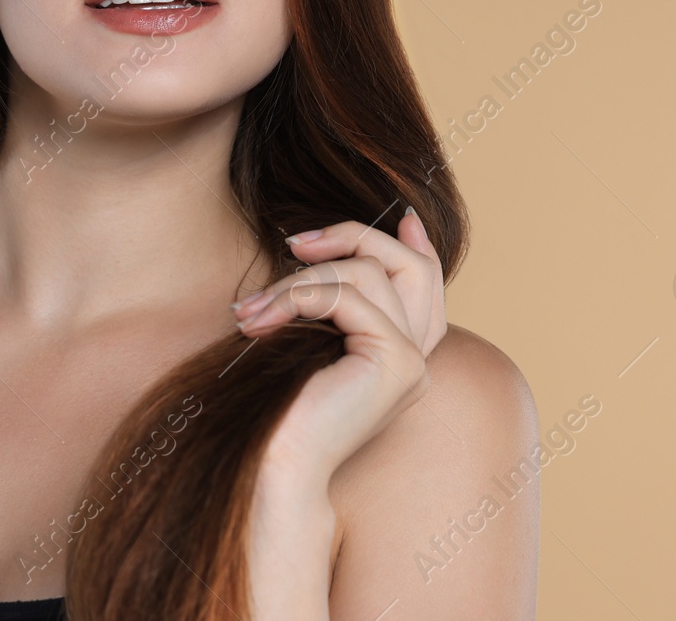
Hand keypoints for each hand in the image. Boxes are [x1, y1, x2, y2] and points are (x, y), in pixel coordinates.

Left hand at [231, 208, 446, 484]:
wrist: (271, 462)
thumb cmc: (275, 403)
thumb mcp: (303, 335)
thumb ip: (326, 298)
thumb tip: (321, 246)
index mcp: (400, 353)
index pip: (425, 281)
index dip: (416, 244)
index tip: (400, 214)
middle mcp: (418, 357)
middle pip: (407, 264)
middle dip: (351, 236)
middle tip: (292, 242)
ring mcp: (414, 361)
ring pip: (366, 274)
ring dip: (298, 280)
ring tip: (249, 312)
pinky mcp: (397, 362)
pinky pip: (347, 298)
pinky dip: (297, 298)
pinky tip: (259, 322)